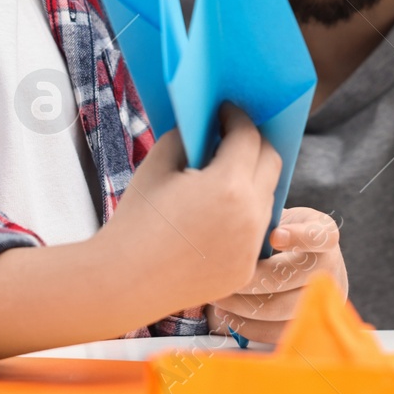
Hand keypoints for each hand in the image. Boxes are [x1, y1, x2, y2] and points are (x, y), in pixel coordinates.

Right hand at [101, 104, 281, 315]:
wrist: (123, 282)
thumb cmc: (136, 220)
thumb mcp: (157, 165)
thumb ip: (186, 138)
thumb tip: (205, 127)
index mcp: (229, 185)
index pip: (248, 137)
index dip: (237, 117)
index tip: (225, 111)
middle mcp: (251, 216)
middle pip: (271, 163)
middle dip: (254, 143)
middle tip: (233, 135)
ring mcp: (252, 247)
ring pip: (268, 198)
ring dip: (253, 179)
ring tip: (227, 172)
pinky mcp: (246, 269)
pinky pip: (255, 231)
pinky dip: (245, 214)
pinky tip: (221, 211)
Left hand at [205, 207, 345, 342]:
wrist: (292, 257)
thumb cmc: (275, 232)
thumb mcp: (276, 218)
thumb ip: (264, 223)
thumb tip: (241, 236)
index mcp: (324, 233)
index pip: (320, 236)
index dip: (299, 237)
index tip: (273, 237)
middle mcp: (331, 267)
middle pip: (288, 277)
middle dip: (250, 280)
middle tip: (224, 277)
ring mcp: (323, 299)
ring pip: (279, 309)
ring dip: (242, 305)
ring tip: (219, 298)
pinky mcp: (310, 323)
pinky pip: (276, 332)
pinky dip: (247, 325)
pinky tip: (227, 313)